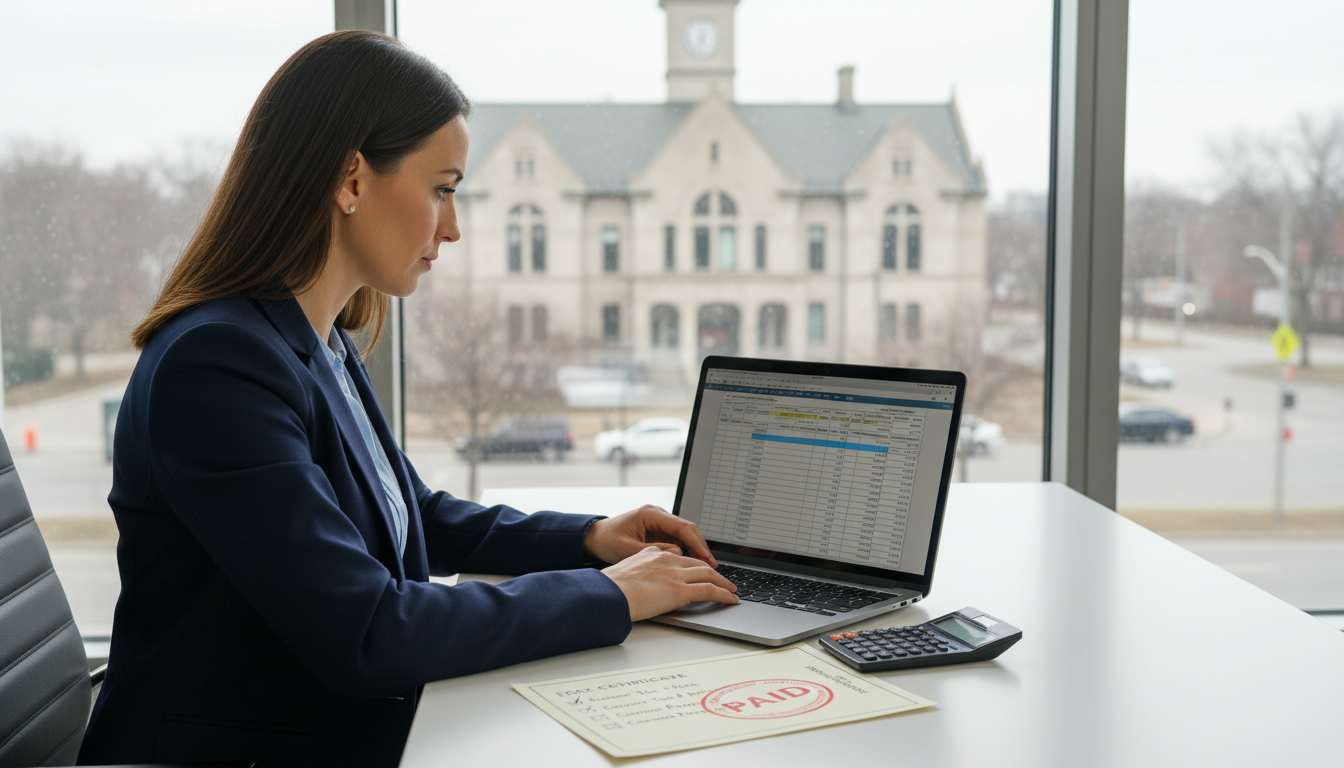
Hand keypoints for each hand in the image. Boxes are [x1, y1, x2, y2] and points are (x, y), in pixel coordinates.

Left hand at [583, 504, 716, 566]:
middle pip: (687, 529)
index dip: (697, 543)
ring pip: (684, 535)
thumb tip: (677, 552)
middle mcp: (658, 514)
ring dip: (694, 550)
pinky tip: (690, 564)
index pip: (682, 527)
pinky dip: (685, 550)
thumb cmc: (607, 541)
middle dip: (700, 547)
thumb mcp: (629, 549)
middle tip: (712, 566)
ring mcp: (659, 521)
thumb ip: (654, 551)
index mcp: (651, 514)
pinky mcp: (658, 530)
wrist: (595, 538)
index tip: (707, 558)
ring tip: (704, 568)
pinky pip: (677, 539)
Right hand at [602, 546, 737, 621]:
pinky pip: (710, 590)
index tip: (700, 571)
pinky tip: (731, 599)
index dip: (694, 565)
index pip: (680, 556)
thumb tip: (642, 585)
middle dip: (714, 572)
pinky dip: (724, 594)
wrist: (606, 594)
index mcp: (652, 553)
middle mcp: (667, 560)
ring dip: (724, 583)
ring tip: (732, 590)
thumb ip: (640, 573)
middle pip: (698, 564)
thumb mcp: (625, 572)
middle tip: (724, 580)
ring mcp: (675, 574)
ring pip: (709, 574)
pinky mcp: (680, 591)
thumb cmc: (609, 588)